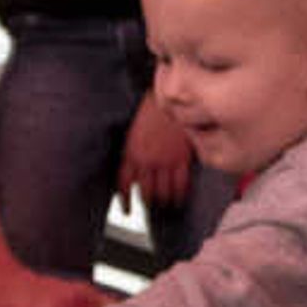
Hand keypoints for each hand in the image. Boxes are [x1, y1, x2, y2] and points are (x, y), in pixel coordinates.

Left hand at [120, 98, 194, 212]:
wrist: (169, 96)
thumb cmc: (151, 110)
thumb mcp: (133, 132)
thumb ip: (133, 152)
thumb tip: (133, 169)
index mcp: (131, 152)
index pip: (124, 183)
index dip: (125, 200)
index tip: (126, 211)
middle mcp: (146, 160)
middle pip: (146, 192)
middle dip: (147, 203)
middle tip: (150, 210)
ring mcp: (165, 160)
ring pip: (164, 191)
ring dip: (165, 201)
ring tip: (166, 205)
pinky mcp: (182, 158)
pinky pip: (181, 184)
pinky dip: (181, 194)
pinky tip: (180, 198)